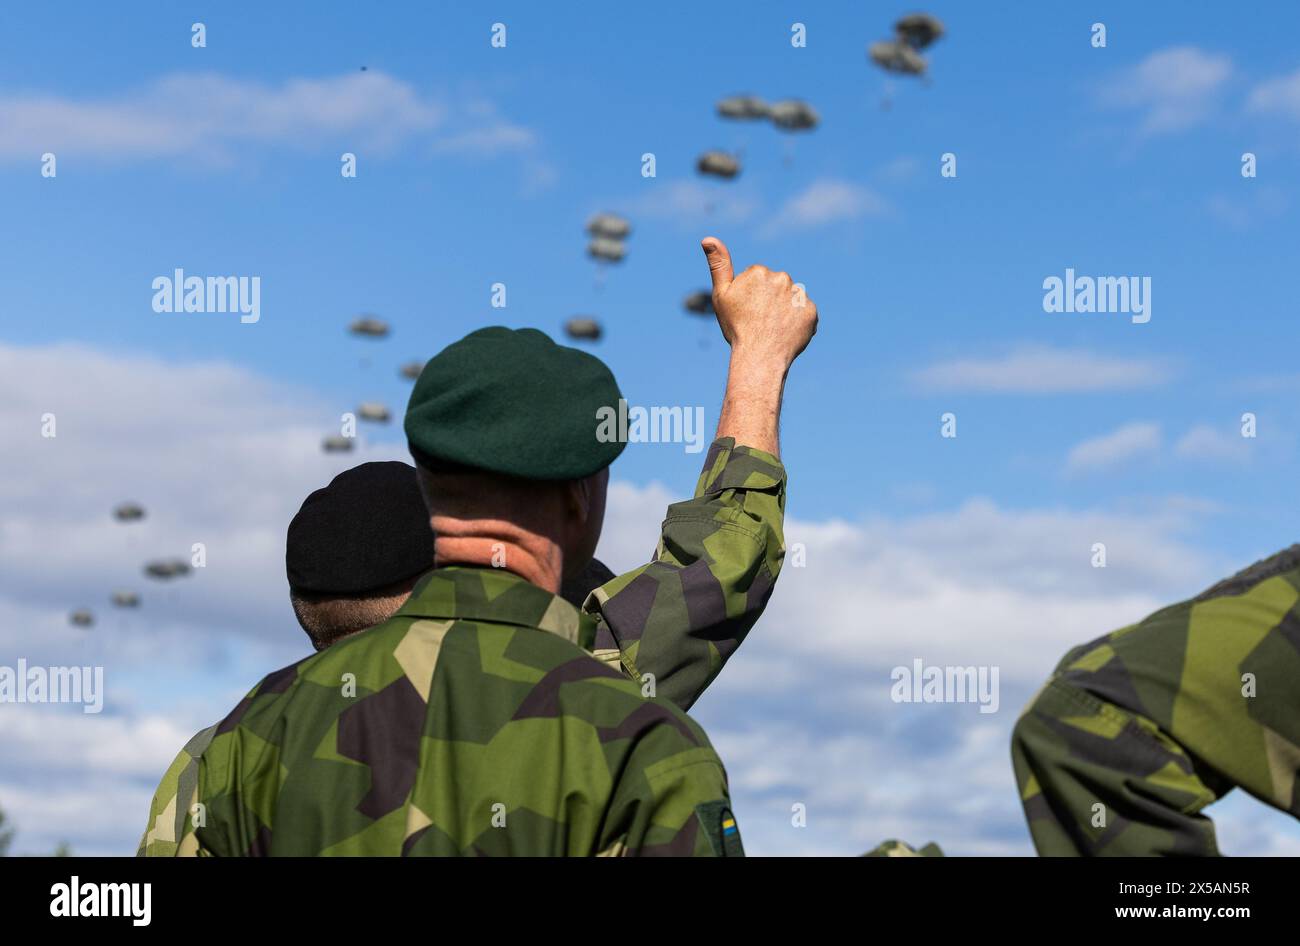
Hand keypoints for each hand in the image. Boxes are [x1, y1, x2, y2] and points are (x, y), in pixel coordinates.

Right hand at [701, 236, 816, 369]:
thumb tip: (707, 238)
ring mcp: (798, 295)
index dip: (750, 295)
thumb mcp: (721, 295)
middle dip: (769, 299)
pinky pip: (803, 313)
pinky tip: (785, 333)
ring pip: (790, 299)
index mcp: (759, 272)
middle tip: (759, 321)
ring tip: (772, 328)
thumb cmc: (736, 328)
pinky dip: (797, 322)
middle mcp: (782, 278)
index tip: (746, 310)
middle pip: (776, 286)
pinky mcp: (811, 312)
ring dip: (784, 309)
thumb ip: (718, 265)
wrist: (758, 356)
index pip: (757, 278)